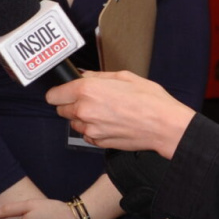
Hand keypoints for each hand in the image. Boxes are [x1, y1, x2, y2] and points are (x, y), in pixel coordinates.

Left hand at [46, 71, 194, 157]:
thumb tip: (84, 75)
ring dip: (83, 118)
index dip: (60, 91)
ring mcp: (90, 129)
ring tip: (105, 111)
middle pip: (61, 109)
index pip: (54, 94)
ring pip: (74, 123)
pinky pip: (87, 135)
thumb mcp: (124, 77)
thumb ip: (98, 76)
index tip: (65, 91)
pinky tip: (110, 122)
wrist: (164, 125)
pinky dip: (94, 130)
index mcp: (87, 90)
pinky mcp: (98, 142)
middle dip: (71, 104)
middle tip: (91, 99)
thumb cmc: (150, 100)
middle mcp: (84, 111)